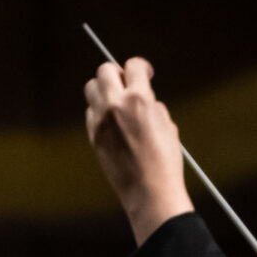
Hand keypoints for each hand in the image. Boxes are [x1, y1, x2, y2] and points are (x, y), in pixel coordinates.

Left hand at [83, 56, 194, 242]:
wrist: (148, 190)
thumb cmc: (164, 160)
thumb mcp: (166, 124)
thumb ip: (151, 104)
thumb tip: (142, 97)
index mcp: (139, 98)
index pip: (133, 65)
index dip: (141, 67)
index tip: (146, 74)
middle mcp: (115, 105)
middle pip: (104, 71)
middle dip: (117, 73)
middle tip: (126, 83)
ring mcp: (100, 121)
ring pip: (91, 89)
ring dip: (103, 89)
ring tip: (117, 101)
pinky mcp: (93, 136)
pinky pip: (90, 113)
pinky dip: (99, 111)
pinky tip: (112, 121)